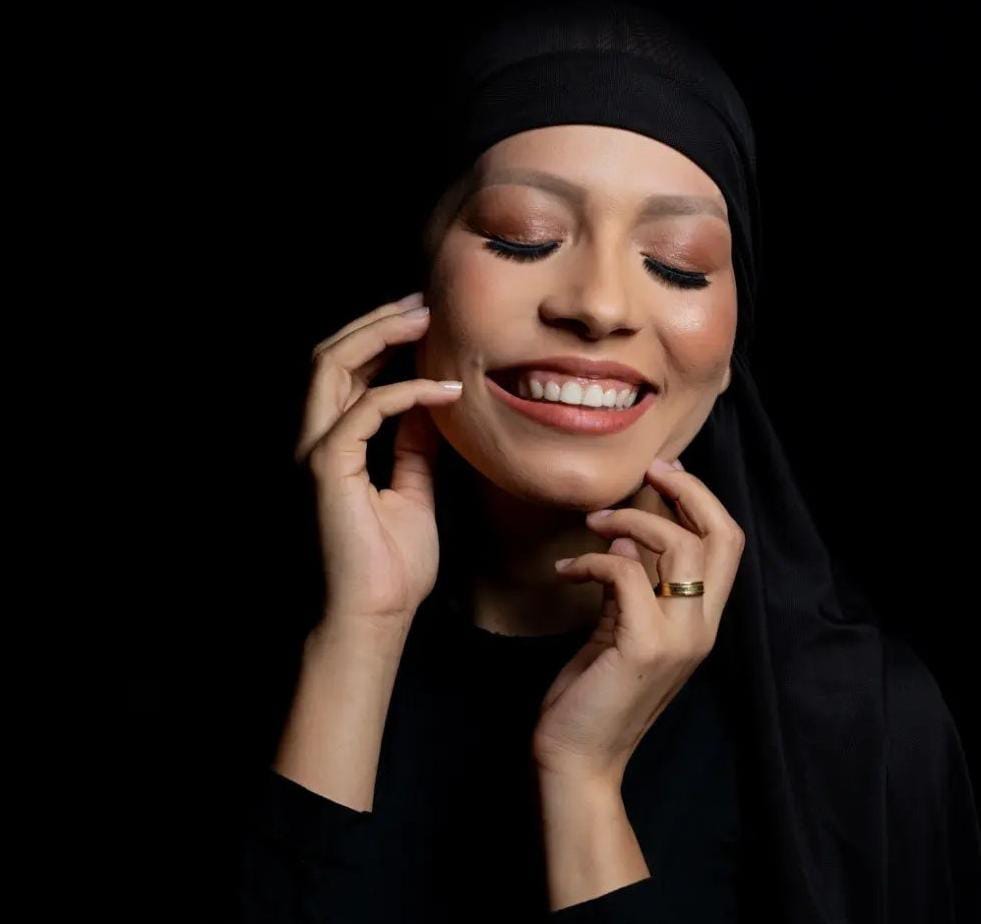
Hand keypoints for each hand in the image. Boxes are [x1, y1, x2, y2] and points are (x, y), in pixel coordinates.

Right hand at [295, 291, 462, 632]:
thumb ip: (414, 446)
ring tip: (425, 319)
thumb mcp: (413, 491)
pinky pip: (366, 409)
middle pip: (331, 356)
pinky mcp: (326, 468)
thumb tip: (431, 406)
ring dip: (379, 335)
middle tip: (425, 303)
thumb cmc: (391, 566)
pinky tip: (444, 391)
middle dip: (376, 322)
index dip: (381, 340)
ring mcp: (314, 452)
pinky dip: (406, 393)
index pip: (347, 374)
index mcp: (333, 446)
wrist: (374, 618)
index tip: (425, 322)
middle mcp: (315, 440)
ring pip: (332, 366)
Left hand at [531, 457, 744, 787]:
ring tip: (594, 523)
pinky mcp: (644, 647)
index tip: (662, 473)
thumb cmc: (596, 692)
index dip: (701, 500)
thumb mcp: (621, 628)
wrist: (579, 758)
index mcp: (700, 622)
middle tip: (646, 471)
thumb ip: (636, 586)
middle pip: (724, 538)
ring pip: (682, 547)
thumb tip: (632, 536)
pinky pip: (627, 574)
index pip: (728, 546)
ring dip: (633, 520)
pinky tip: (566, 570)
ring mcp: (679, 640)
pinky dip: (593, 561)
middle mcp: (701, 629)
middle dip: (687, 491)